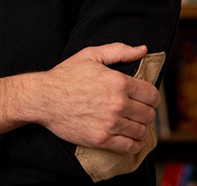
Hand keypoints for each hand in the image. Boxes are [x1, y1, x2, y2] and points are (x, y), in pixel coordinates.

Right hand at [36, 43, 158, 153]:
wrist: (44, 97)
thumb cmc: (66, 75)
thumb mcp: (91, 55)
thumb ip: (119, 50)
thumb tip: (142, 50)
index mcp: (118, 82)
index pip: (152, 95)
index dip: (151, 96)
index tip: (145, 97)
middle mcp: (118, 104)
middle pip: (149, 114)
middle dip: (146, 111)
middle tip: (137, 109)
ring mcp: (110, 123)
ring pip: (142, 131)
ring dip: (140, 127)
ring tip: (132, 122)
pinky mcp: (102, 139)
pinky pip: (130, 146)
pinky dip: (134, 143)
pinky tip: (129, 136)